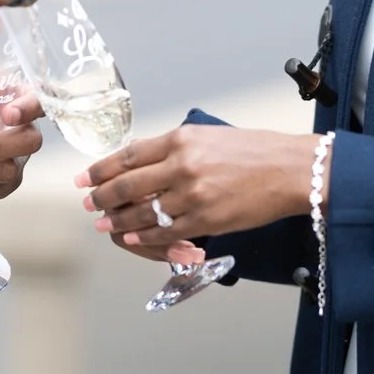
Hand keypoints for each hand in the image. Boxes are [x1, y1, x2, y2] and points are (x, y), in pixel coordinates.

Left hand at [74, 125, 320, 262]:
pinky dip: (145, 237)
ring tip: (103, 223)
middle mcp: (182, 166)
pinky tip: (132, 237)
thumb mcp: (207, 136)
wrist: (289, 170)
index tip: (84, 178)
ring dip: (118, 220)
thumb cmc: (252, 150)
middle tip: (88, 203)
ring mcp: (193, 195)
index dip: (101, 169)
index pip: (129, 156)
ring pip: (143, 212)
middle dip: (102, 196)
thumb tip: (140, 158)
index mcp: (181, 140)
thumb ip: (174, 147)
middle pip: (128, 185)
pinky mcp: (206, 220)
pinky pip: (166, 232)